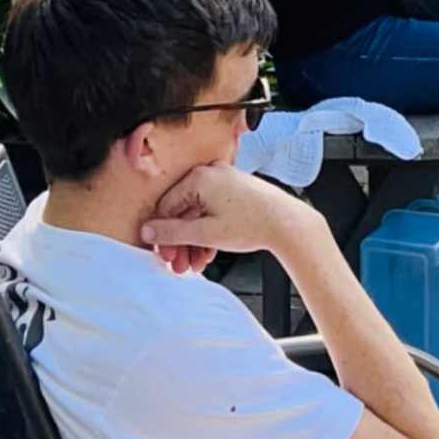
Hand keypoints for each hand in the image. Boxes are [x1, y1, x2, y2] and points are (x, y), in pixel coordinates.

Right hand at [138, 162, 317, 273]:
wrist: (290, 224)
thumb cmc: (255, 224)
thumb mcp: (205, 233)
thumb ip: (172, 233)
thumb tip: (148, 232)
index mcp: (200, 178)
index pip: (166, 207)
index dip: (162, 235)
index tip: (164, 254)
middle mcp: (212, 174)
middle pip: (183, 212)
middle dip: (181, 243)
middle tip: (179, 264)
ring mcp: (226, 181)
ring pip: (199, 215)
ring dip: (194, 241)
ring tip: (195, 263)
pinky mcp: (237, 191)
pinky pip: (213, 212)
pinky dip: (209, 232)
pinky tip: (208, 252)